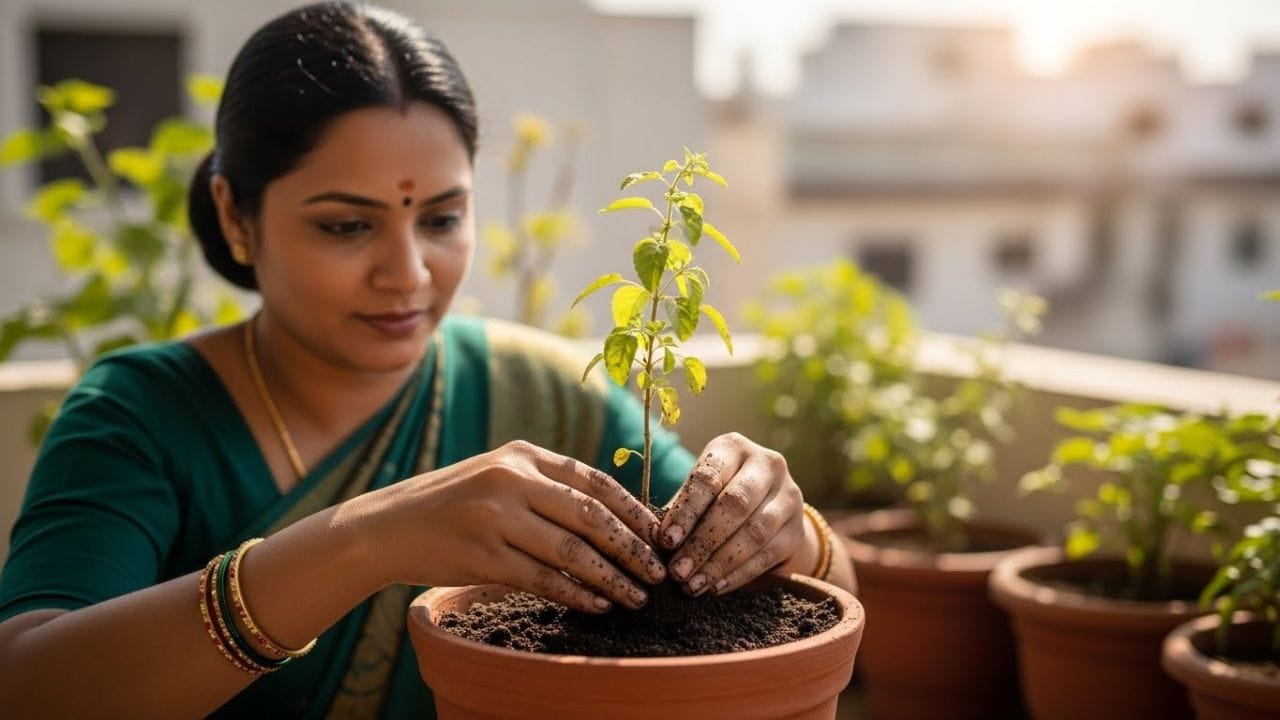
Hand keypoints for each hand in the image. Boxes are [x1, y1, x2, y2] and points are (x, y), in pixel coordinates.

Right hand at [363, 440, 666, 613]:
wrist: (388, 526)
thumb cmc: (452, 504)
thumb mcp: (497, 475)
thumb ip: (545, 485)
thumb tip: (613, 515)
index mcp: (522, 456)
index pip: (594, 480)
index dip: (633, 509)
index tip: (660, 534)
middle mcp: (511, 481)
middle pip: (590, 516)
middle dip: (632, 547)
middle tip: (658, 572)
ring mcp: (496, 518)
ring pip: (571, 552)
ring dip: (611, 577)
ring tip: (637, 596)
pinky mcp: (483, 556)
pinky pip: (543, 579)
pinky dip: (576, 594)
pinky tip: (598, 605)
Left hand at [657, 432, 806, 595]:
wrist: (768, 505)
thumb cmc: (717, 494)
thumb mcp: (699, 491)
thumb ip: (680, 510)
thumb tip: (652, 540)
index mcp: (733, 447)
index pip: (708, 477)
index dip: (686, 510)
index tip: (666, 540)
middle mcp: (767, 464)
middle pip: (735, 504)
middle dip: (702, 542)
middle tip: (677, 571)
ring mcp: (789, 495)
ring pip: (754, 532)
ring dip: (719, 563)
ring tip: (693, 585)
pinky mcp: (797, 528)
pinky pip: (768, 555)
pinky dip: (739, 574)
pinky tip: (716, 587)